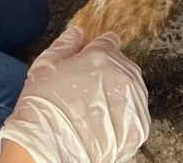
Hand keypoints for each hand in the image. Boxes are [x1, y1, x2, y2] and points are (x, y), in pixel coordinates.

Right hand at [0, 27, 149, 162]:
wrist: (50, 150)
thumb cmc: (44, 107)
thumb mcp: (46, 66)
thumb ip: (66, 44)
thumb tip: (78, 33)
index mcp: (103, 56)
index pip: (109, 42)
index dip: (98, 50)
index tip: (91, 60)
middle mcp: (125, 76)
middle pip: (122, 66)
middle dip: (108, 74)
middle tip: (86, 91)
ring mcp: (135, 102)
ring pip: (131, 91)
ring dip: (117, 96)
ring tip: (93, 111)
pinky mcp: (139, 128)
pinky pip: (134, 116)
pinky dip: (122, 118)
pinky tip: (102, 125)